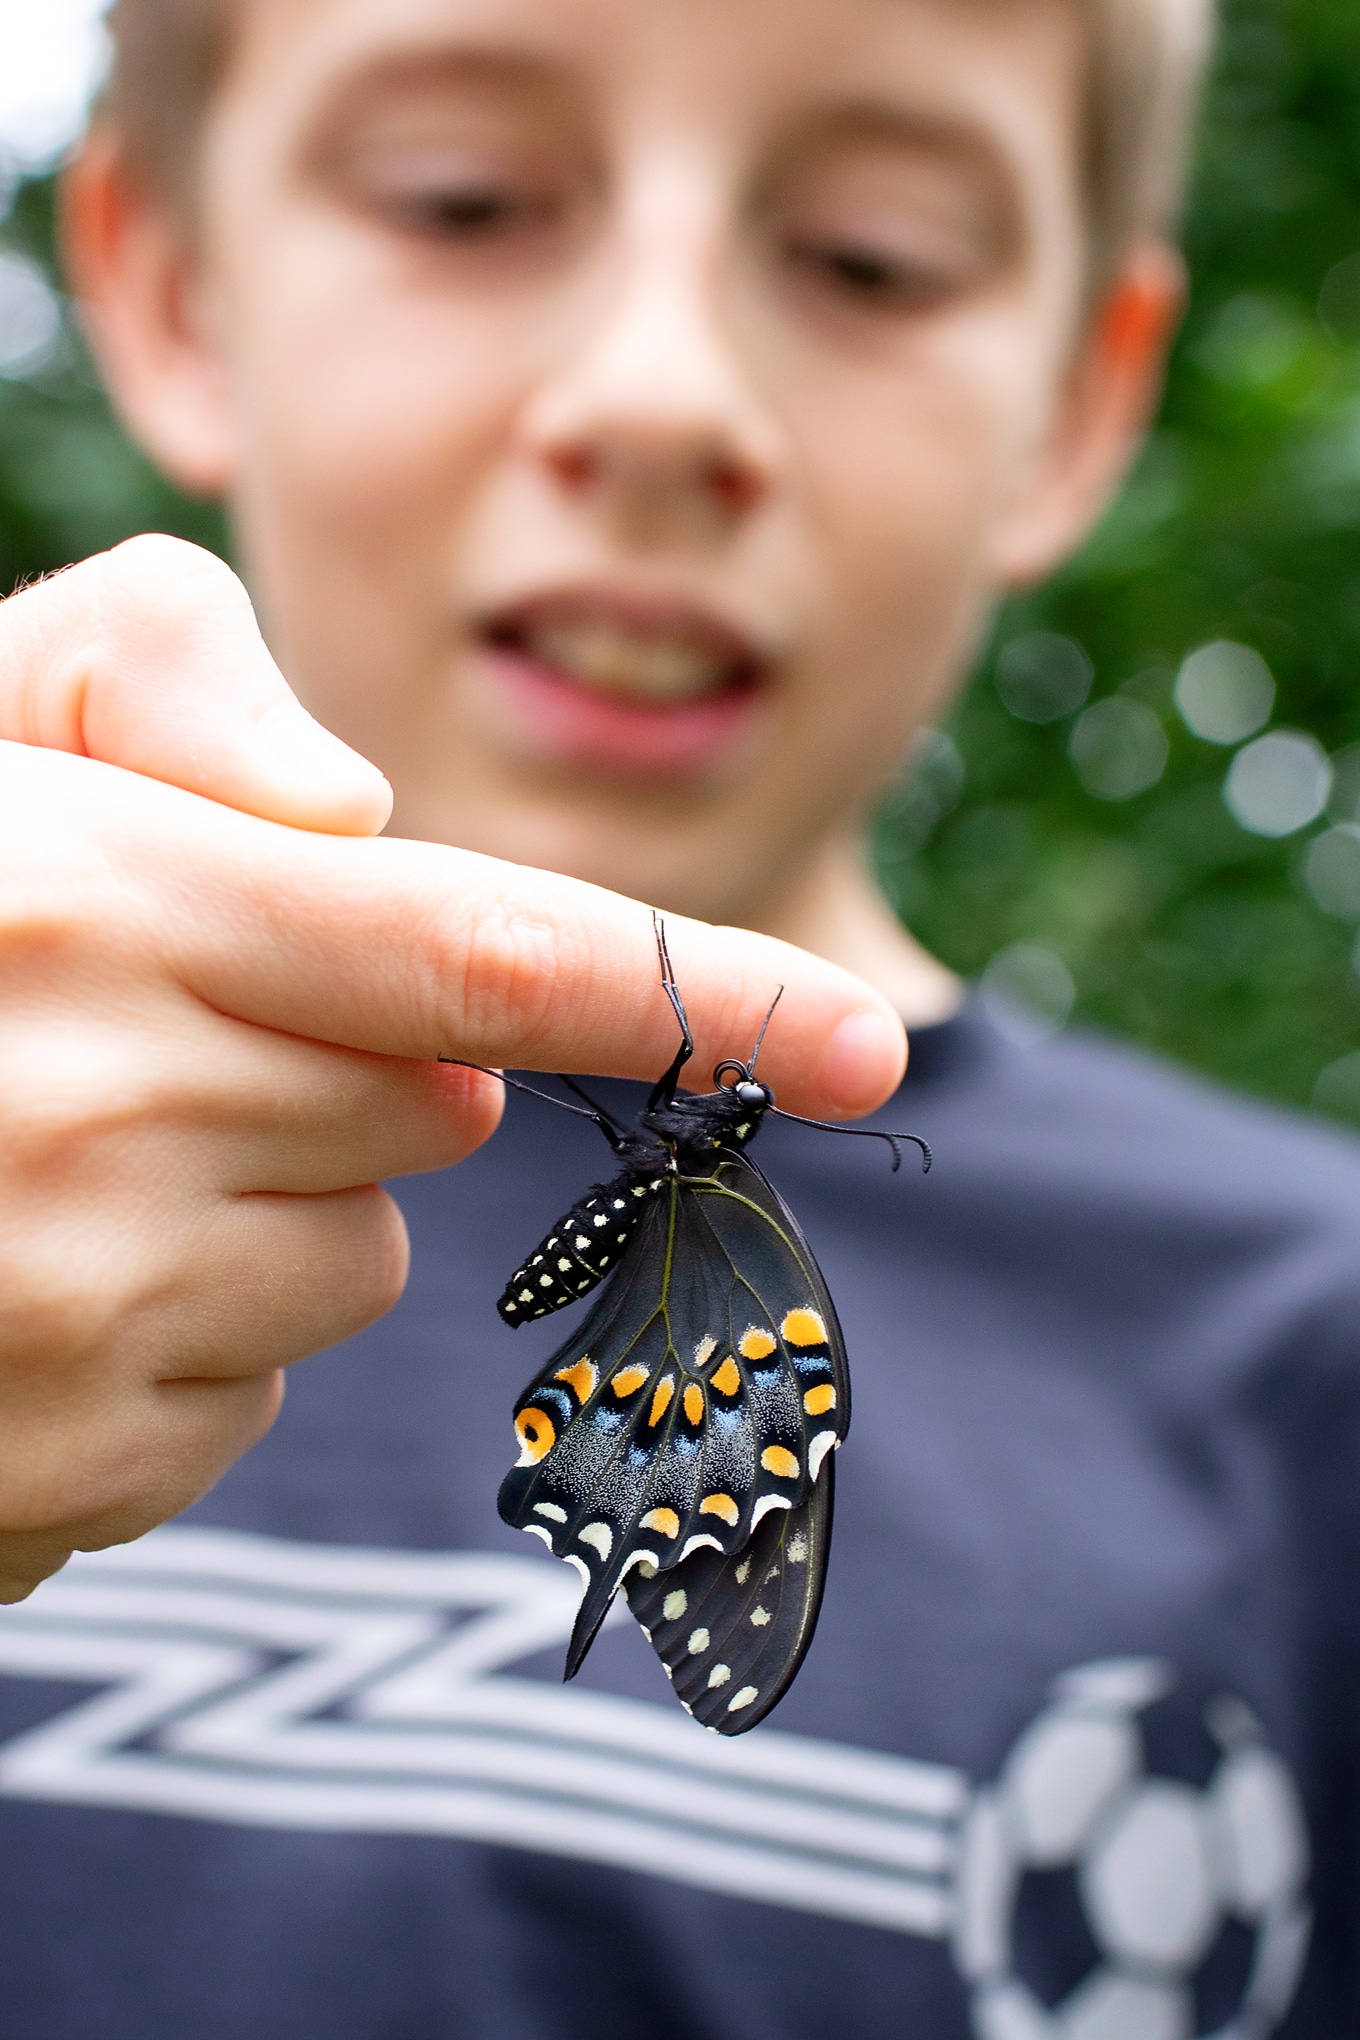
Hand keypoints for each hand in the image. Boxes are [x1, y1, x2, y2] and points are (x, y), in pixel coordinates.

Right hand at [0, 537, 905, 1600]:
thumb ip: (150, 680)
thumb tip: (362, 817)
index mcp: (105, 900)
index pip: (476, 951)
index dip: (695, 991)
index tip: (868, 1044)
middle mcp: (104, 1114)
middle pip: (422, 1107)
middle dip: (331, 1065)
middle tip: (116, 1031)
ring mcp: (81, 1320)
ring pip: (347, 1259)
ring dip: (241, 1205)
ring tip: (28, 1166)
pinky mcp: (65, 1478)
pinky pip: (246, 1394)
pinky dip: (170, 1340)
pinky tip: (11, 1292)